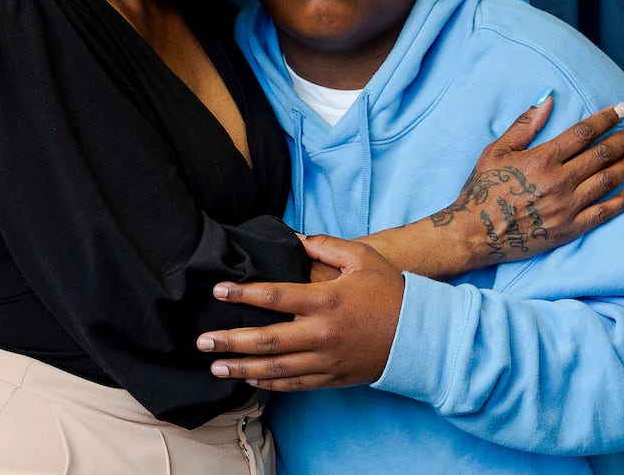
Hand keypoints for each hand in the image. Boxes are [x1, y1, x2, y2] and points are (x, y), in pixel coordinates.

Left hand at [196, 234, 403, 390]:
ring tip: (215, 365)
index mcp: (326, 300)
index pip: (275, 296)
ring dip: (241, 367)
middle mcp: (321, 333)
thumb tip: (296, 238)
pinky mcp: (332, 378)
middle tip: (202, 340)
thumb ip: (326, 245)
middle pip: (266, 339)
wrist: (421, 334)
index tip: (218, 291)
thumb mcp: (362, 258)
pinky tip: (249, 380)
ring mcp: (326, 360)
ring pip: (275, 367)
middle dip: (230, 340)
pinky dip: (269, 383)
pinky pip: (294, 384)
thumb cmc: (390, 292)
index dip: (243, 294)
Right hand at [431, 96, 623, 267]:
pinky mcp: (570, 229)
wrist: (474, 234)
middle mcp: (560, 181)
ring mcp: (567, 207)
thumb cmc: (482, 190)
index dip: (606, 119)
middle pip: (602, 154)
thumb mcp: (497, 150)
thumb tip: (548, 98)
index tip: (622, 109)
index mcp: (542, 158)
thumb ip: (525, 125)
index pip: (584, 133)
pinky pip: (605, 213)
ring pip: (608, 180)